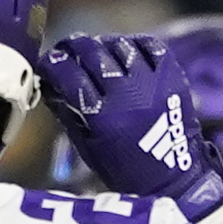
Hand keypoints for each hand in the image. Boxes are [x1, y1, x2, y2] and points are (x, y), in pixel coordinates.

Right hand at [41, 33, 222, 219]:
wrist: (174, 179)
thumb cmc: (126, 169)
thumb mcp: (88, 148)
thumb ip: (68, 114)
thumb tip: (51, 85)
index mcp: (102, 116)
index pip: (68, 75)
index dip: (52, 63)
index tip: (48, 62)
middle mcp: (126, 94)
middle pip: (92, 52)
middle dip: (74, 46)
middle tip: (68, 48)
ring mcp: (151, 82)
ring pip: (120, 45)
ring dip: (104, 45)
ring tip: (98, 52)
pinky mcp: (172, 77)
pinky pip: (150, 46)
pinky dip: (135, 44)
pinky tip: (126, 52)